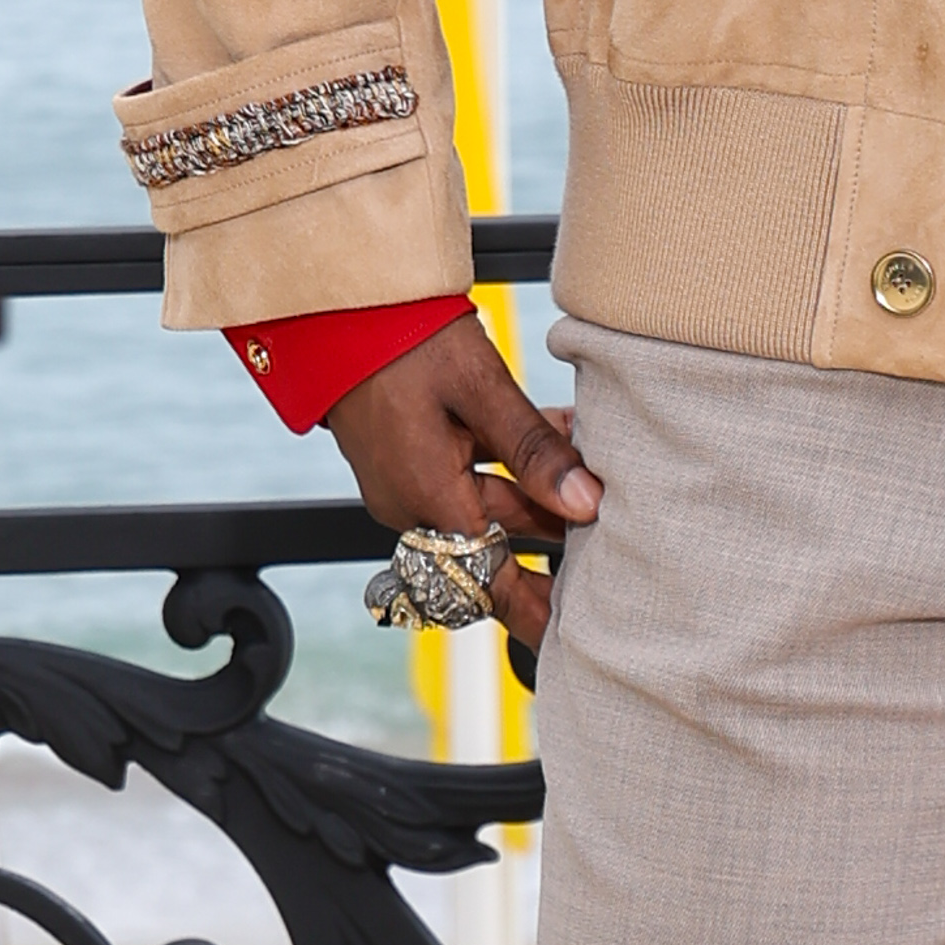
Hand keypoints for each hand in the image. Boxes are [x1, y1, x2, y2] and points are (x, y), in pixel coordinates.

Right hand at [332, 314, 602, 653]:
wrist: (333, 307)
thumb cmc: (400, 338)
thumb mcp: (480, 386)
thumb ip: (534, 448)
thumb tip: (586, 503)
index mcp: (428, 498)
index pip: (490, 581)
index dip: (536, 612)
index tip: (574, 637)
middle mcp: (412, 503)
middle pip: (496, 542)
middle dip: (553, 532)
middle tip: (611, 530)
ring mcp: (405, 482)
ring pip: (486, 504)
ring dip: (537, 490)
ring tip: (591, 463)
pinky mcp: (407, 457)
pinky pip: (466, 476)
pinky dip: (510, 463)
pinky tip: (554, 434)